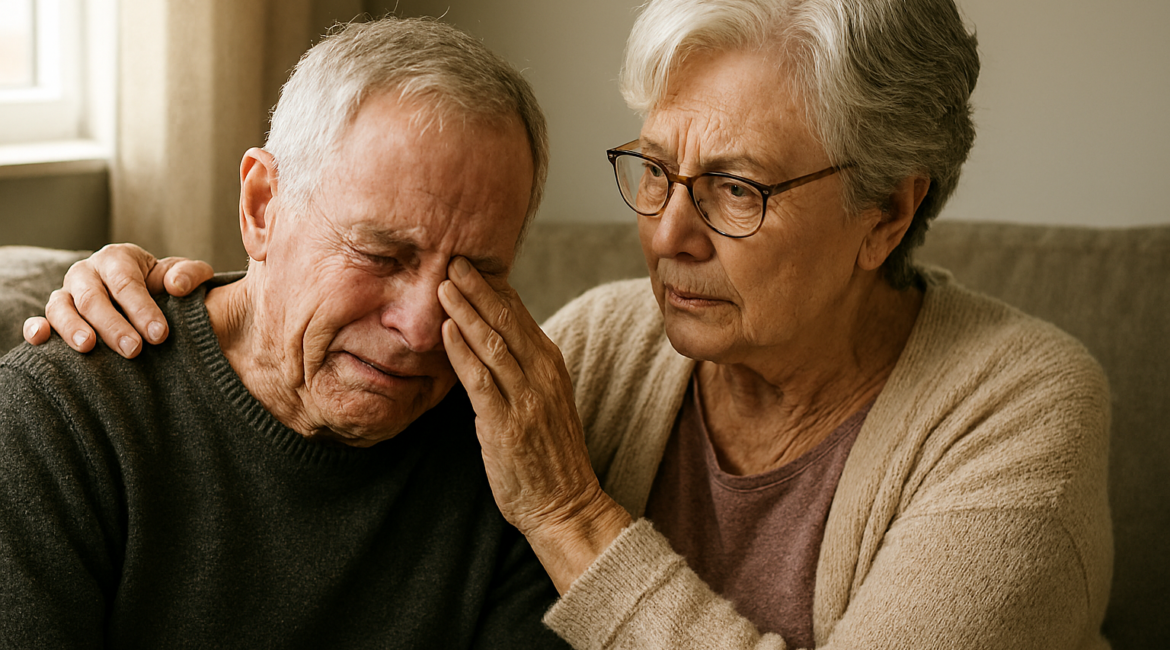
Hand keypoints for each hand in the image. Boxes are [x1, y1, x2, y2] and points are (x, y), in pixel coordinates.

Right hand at [22, 244, 213, 356]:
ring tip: (89, 347)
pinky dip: (36, 329)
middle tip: (133, 349)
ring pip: (61, 307)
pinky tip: (42, 340)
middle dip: (113, 325)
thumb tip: (177, 286)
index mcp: (117, 258)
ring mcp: (67, 293)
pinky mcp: (55, 314)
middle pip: (93, 297)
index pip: (127, 282)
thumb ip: (189, 275)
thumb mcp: (181, 275)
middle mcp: (87, 273)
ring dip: (73, 328)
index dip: (142, 308)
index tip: (159, 334)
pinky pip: (40, 319)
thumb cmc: (164, 285)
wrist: (146, 295)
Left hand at [438, 257, 631, 592]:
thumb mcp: (544, 401)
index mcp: (551, 366)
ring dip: (466, 311)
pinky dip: (463, 352)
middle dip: (478, 287)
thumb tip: (489, 338)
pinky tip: (446, 330)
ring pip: (494, 343)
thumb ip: (521, 369)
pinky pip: (482, 380)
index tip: (471, 262)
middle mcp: (543, 375)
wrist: (566, 505)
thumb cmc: (549, 456)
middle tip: (453, 258)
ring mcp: (527, 399)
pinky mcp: (507, 424)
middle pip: (507, 320)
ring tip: (444, 284)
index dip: (494, 287)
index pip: (520, 314)